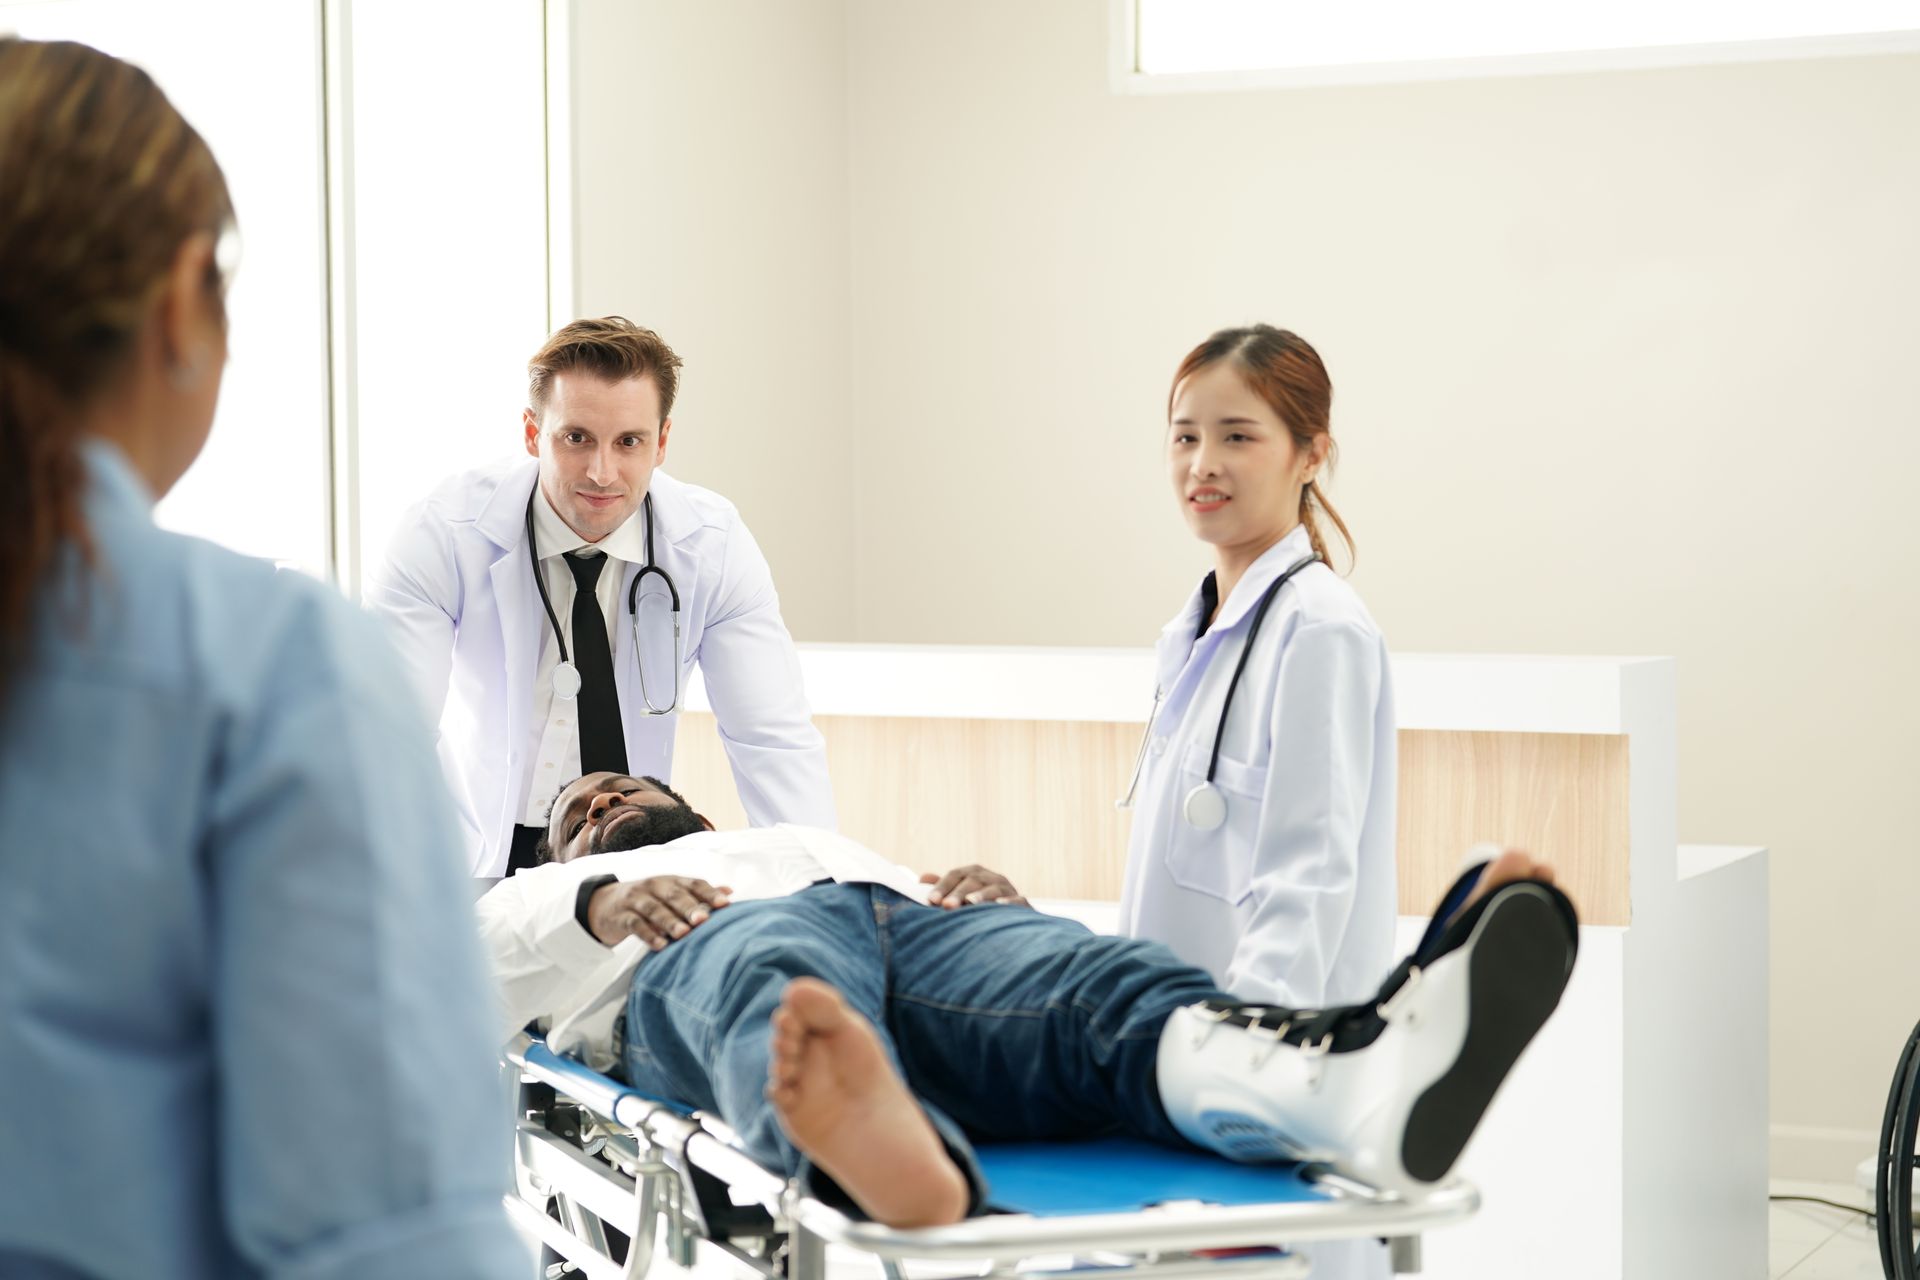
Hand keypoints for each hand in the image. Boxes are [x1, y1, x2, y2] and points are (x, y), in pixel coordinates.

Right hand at [587, 876, 731, 949]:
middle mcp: (654, 886)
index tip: (726, 904)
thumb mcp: (671, 893)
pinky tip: (659, 945)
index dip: (709, 893)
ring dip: (669, 921)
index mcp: (671, 881)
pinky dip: (647, 934)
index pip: (693, 883)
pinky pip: (635, 924)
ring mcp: (636, 900)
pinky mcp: (621, 916)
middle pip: (674, 895)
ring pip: (654, 909)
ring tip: (683, 934)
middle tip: (703, 920)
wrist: (606, 903)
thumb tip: (729, 891)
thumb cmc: (649, 900)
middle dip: (689, 907)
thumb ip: (698, 894)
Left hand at [920, 865, 1029, 909]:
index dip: (943, 886)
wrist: (1012, 923)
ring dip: (982, 895)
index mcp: (976, 874)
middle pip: (974, 881)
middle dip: (958, 893)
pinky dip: (1009, 903)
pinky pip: (1018, 901)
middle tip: (946, 906)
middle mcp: (992, 878)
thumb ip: (943, 888)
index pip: (956, 875)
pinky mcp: (1023, 904)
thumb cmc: (979, 908)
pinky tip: (999, 907)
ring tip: (970, 903)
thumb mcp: (960, 897)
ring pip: (995, 889)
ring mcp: (1009, 890)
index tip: (931, 900)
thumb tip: (923, 878)